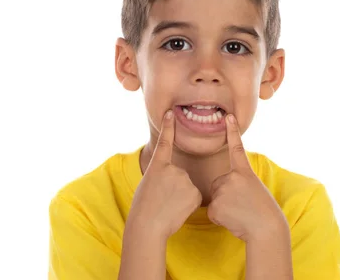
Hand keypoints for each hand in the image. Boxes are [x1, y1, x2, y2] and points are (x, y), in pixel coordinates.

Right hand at [127, 110, 202, 239]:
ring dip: (180, 197)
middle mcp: (173, 168)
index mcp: (157, 166)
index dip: (168, 127)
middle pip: (179, 175)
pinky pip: (194, 197)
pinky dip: (187, 204)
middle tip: (162, 200)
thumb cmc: (144, 208)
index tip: (170, 113)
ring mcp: (185, 179)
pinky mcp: (195, 192)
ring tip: (168, 206)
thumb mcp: (148, 184)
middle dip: (174, 187)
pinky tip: (177, 210)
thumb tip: (175, 174)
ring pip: (187, 187)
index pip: (165, 142)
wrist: (148, 225)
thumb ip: (162, 175)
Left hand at [207, 114, 287, 241]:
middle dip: (226, 195)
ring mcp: (222, 190)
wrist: (265, 229)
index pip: (236, 148)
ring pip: (215, 198)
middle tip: (242, 205)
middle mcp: (232, 177)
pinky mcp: (215, 206)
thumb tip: (221, 190)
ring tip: (239, 213)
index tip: (228, 117)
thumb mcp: (253, 189)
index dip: (232, 131)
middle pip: (218, 184)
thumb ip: (237, 183)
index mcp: (245, 172)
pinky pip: (212, 211)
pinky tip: (233, 220)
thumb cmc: (262, 212)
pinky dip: (220, 217)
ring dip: (224, 207)